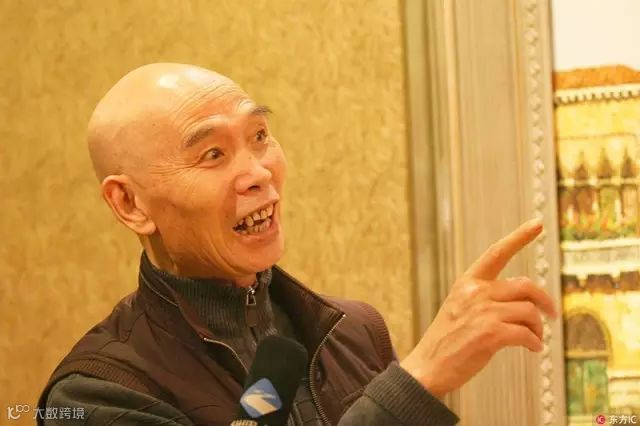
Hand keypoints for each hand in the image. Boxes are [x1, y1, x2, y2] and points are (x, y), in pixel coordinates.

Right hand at [400, 219, 556, 397]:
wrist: (429, 366)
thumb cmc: (446, 340)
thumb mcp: (459, 307)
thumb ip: (485, 298)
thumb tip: (523, 301)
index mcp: (467, 282)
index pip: (497, 253)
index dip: (519, 237)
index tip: (537, 224)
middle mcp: (476, 292)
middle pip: (526, 286)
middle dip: (544, 300)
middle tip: (551, 313)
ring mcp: (483, 312)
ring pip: (529, 312)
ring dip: (537, 328)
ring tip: (534, 339)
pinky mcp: (491, 333)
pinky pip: (527, 334)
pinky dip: (534, 343)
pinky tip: (532, 349)